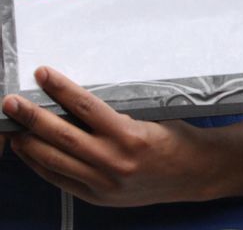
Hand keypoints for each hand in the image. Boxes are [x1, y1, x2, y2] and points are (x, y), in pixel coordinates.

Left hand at [2, 66, 216, 206]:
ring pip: (55, 160)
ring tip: (13, 128)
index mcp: (131, 136)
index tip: (43, 74)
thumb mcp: (153, 117)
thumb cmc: (177, 140)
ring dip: (29, 142)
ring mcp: (105, 183)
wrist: (195, 173)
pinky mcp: (99, 197)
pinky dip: (41, 165)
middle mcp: (115, 161)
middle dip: (32, 117)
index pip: (86, 108)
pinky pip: (61, 179)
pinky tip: (30, 152)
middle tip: (12, 102)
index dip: (61, 89)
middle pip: (62, 135)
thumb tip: (79, 101)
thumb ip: (118, 113)